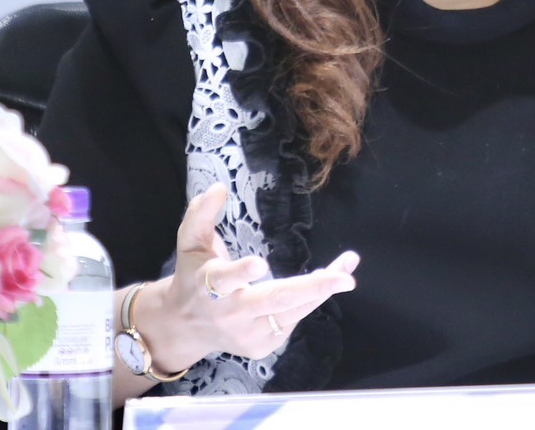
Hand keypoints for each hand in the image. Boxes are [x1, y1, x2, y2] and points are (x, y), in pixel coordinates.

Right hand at [139, 183, 359, 368]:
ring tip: (348, 266)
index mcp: (207, 285)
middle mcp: (229, 313)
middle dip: (311, 289)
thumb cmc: (192, 275)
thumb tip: (219, 188)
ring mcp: (248, 334)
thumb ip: (200, 214)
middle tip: (344, 279)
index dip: (241, 273)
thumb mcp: (189, 242)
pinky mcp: (262, 347)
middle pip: (273, 301)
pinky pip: (293, 319)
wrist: (186, 327)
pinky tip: (327, 281)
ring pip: (292, 312)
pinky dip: (312, 299)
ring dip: (323, 288)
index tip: (261, 264)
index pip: (222, 280)